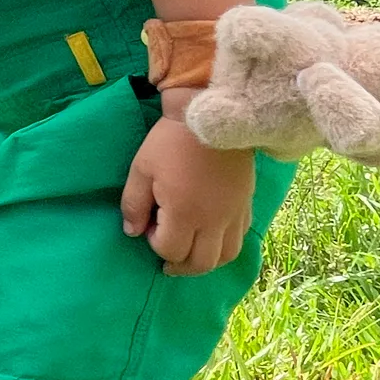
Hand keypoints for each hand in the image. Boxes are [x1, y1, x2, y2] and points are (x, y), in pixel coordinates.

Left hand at [121, 113, 255, 276]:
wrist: (210, 114)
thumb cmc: (169, 141)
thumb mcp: (141, 170)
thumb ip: (133, 205)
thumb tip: (132, 232)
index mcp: (185, 213)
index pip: (171, 250)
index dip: (155, 244)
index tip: (148, 226)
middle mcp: (214, 220)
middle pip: (201, 263)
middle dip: (180, 265)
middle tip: (166, 261)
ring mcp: (235, 213)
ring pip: (226, 256)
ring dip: (206, 262)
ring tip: (190, 255)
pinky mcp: (246, 203)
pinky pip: (240, 237)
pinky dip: (224, 246)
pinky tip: (211, 238)